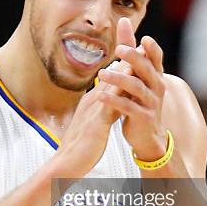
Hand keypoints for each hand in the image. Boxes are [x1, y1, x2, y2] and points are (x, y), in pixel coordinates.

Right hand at [55, 45, 133, 176]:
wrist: (65, 164)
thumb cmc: (79, 147)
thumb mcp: (91, 124)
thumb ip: (101, 111)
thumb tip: (109, 101)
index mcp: (92, 101)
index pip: (110, 78)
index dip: (123, 63)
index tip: (136, 50)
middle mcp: (92, 101)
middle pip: (112, 74)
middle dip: (126, 58)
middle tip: (141, 41)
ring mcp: (93, 110)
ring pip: (112, 84)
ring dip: (126, 68)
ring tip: (140, 55)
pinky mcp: (96, 123)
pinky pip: (111, 104)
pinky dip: (122, 91)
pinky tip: (134, 84)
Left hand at [96, 18, 167, 160]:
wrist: (147, 135)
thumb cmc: (139, 100)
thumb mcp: (137, 75)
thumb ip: (130, 50)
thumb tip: (124, 20)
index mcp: (155, 75)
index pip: (155, 58)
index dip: (151, 48)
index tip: (144, 37)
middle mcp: (157, 87)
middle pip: (146, 69)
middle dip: (134, 58)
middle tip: (119, 50)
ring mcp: (151, 103)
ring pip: (136, 87)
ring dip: (119, 79)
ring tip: (102, 73)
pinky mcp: (143, 118)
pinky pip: (128, 107)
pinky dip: (114, 101)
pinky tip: (100, 95)